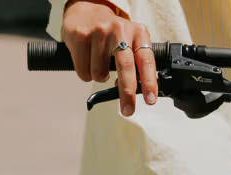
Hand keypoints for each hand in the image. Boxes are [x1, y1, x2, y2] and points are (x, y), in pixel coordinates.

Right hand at [61, 0, 157, 115]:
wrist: (85, 10)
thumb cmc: (111, 33)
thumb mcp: (130, 40)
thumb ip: (135, 62)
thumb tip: (138, 91)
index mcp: (138, 32)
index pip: (146, 60)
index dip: (149, 82)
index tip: (150, 99)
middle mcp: (120, 30)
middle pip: (125, 66)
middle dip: (127, 93)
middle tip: (128, 109)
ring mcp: (99, 31)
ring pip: (99, 73)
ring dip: (99, 77)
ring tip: (99, 65)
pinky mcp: (80, 35)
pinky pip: (83, 70)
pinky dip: (85, 73)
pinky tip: (87, 61)